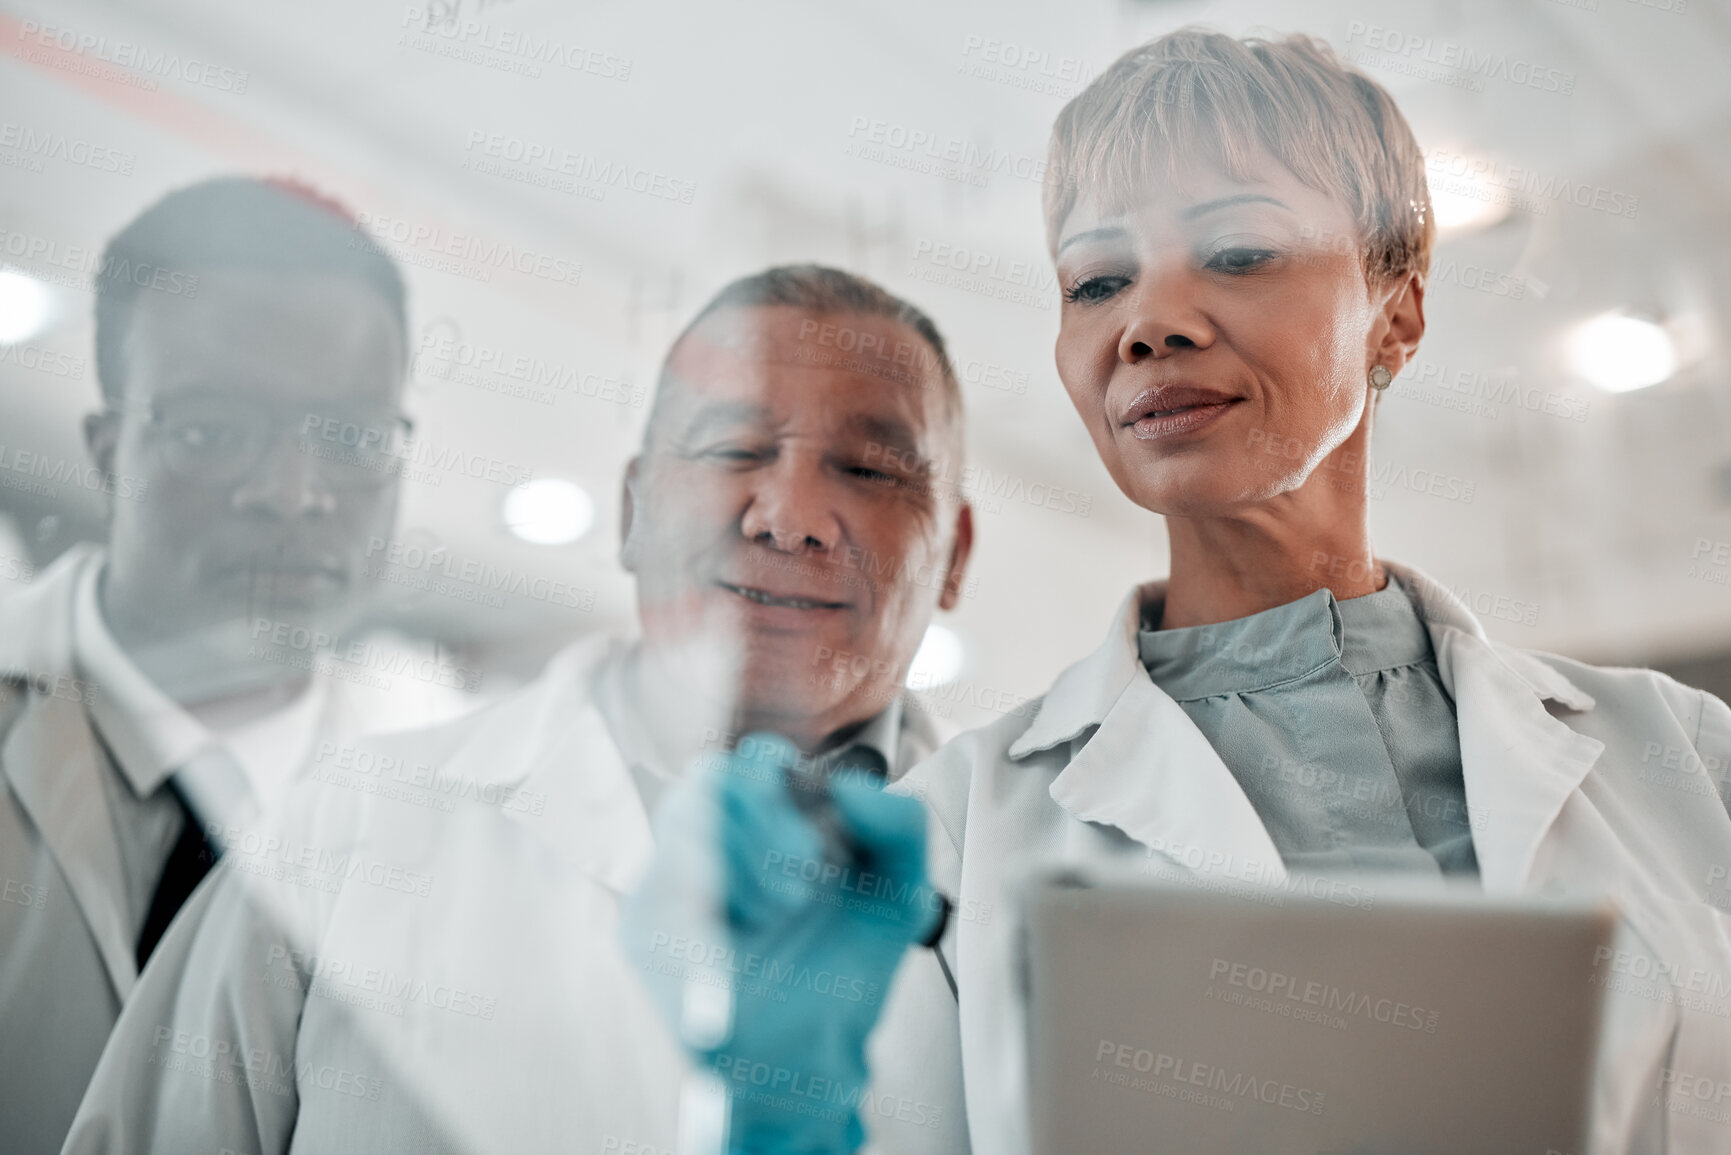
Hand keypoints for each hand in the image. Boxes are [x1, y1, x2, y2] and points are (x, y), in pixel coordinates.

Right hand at [622, 733, 941, 1154]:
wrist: (810, 1061)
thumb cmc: (842, 970)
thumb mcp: (897, 896)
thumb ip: (901, 825)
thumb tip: (851, 786)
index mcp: (767, 823)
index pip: (755, 760)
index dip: (786, 786)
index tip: (819, 850)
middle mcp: (712, 840)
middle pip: (712, 781)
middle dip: (766, 827)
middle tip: (800, 889)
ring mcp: (671, 878)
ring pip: (685, 827)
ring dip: (741, 870)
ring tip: (773, 921)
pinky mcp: (644, 927)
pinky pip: (662, 897)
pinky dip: (701, 932)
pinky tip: (727, 976)